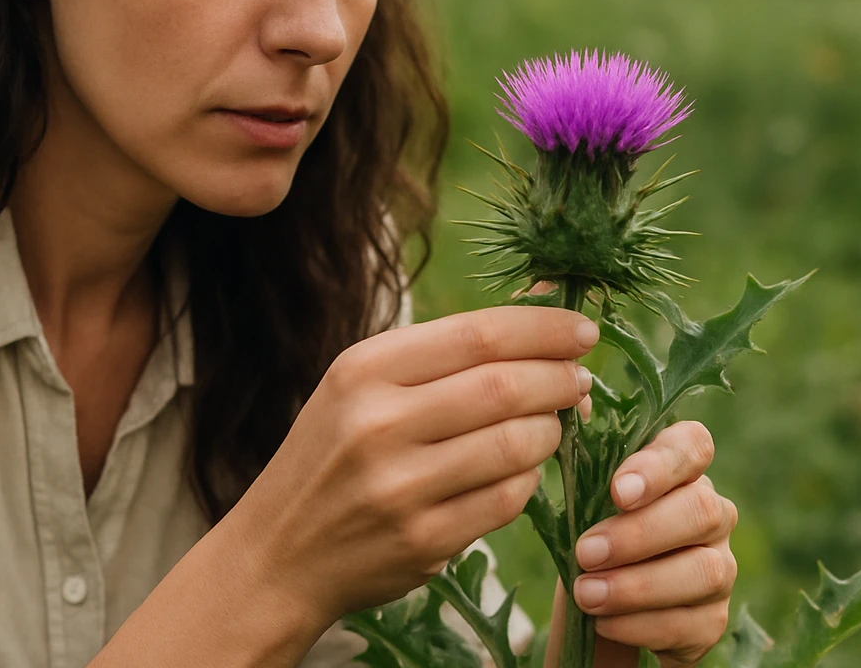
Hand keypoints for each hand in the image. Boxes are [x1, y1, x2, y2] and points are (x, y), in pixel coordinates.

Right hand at [227, 304, 597, 625]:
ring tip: (550, 424)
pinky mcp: (424, 540)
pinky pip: (507, 498)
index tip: (582, 331)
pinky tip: (520, 469)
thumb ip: (445, 351)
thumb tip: (541, 307)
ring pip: (517, 444)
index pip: (479, 333)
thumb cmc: (333, 454)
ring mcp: (401, 487)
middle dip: (559, 379)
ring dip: (550, 431)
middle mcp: (379, 423)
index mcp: (364, 369)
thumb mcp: (363, 385)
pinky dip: (528, 478)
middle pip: (506, 386)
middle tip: (578, 381)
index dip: (544, 329)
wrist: (277, 553)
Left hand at [549, 421, 737, 667]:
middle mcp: (712, 512)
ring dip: (639, 585)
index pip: (694, 445)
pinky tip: (605, 622)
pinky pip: (692, 623)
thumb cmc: (590, 530)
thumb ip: (583, 448)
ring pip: (702, 571)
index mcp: (681, 469)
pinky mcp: (712, 619)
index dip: (660, 465)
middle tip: (585, 551)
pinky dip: (643, 625)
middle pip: (700, 510)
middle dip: (639, 534)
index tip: (617, 490)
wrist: (598, 605)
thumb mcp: (580, 492)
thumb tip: (576, 399)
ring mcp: (720, 566)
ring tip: (587, 593)